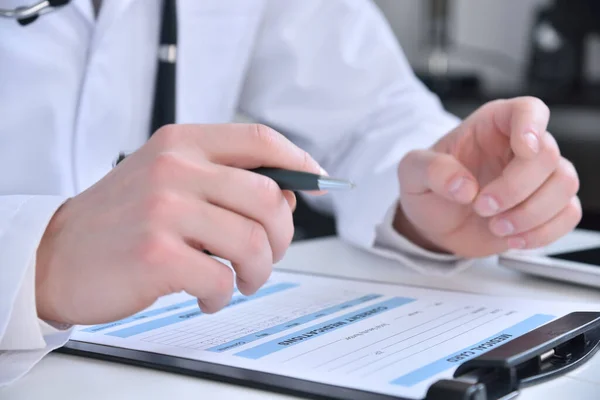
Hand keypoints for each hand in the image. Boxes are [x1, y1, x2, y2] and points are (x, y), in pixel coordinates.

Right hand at [35, 124, 321, 324]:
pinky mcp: (157, 255)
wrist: (56, 255)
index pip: (260, 140)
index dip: (299, 163)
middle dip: (282, 235)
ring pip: (253, 241)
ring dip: (258, 270)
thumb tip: (287, 196)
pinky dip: (224, 294)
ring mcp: (164, 211)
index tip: (319, 184)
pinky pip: (222, 278)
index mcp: (182, 144)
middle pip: (268, 197)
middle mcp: (174, 169)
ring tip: (241, 279)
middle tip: (269, 254)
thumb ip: (221, 177)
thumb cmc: (120, 220)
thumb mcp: (165, 177)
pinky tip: (208, 295)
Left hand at [395, 97, 580, 257]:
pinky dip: (544, 232)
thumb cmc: (427, 188)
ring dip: (531, 213)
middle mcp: (520, 147)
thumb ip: (432, 170)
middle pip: (547, 155)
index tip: (523, 149)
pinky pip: (568, 214)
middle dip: (516, 188)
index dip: (532, 126)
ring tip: (496, 226)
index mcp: (492, 126)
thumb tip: (463, 186)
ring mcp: (537, 178)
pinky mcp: (545, 208)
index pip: (528, 110)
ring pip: (565, 184)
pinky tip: (513, 238)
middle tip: (482, 207)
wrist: (432, 225)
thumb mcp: (412, 172)